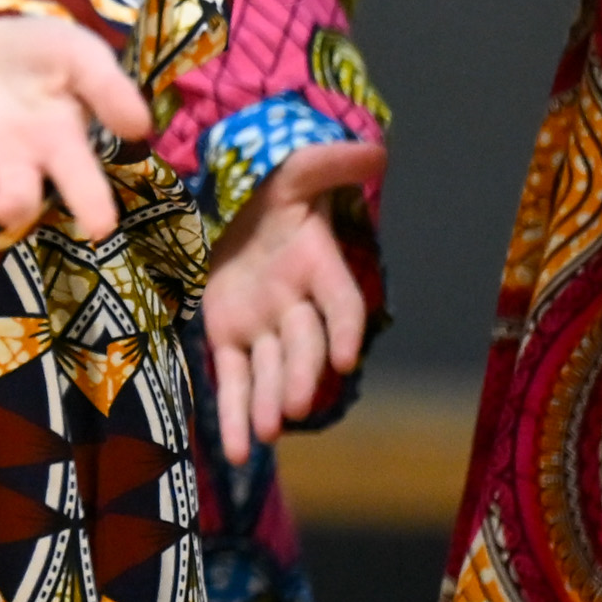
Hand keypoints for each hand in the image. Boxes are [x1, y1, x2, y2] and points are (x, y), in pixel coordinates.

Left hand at [0, 13, 152, 245]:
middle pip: (16, 201)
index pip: (81, 182)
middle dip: (12, 207)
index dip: (92, 206)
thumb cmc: (41, 55)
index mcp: (59, 144)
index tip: (102, 228)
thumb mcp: (80, 55)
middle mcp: (16, 164)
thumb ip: (107, 88)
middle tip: (11, 203)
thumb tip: (138, 127)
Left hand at [200, 147, 378, 462]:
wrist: (232, 202)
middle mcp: (296, 304)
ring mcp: (262, 325)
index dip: (344, 328)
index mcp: (317, 266)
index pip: (340, 302)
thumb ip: (327, 164)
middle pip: (303, 346)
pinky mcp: (226, 335)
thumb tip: (375, 150)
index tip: (346, 357)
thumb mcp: (291, 170)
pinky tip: (234, 451)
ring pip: (268, 371)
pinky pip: (231, 378)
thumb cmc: (269, 188)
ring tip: (263, 437)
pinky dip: (233, 414)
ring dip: (266, 404)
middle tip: (292, 407)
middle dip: (298, 375)